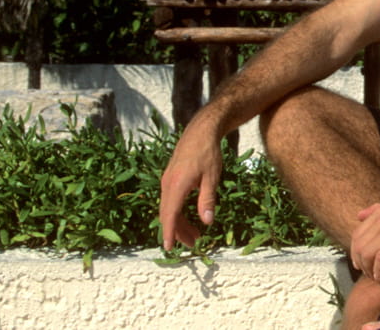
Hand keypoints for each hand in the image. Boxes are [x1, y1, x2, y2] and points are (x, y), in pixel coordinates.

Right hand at [158, 119, 223, 249]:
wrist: (201, 131)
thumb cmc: (208, 153)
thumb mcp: (212, 177)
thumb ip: (207, 200)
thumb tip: (207, 222)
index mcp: (177, 185)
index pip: (170, 215)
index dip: (170, 232)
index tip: (169, 248)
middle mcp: (168, 184)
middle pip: (168, 214)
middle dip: (178, 232)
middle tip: (193, 244)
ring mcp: (167, 181)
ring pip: (169, 208)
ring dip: (179, 223)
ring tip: (195, 235)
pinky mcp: (170, 178)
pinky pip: (170, 201)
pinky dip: (178, 212)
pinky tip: (189, 218)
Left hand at [350, 202, 379, 282]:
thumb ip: (378, 211)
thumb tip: (359, 216)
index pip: (357, 235)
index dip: (355, 253)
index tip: (360, 264)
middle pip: (360, 246)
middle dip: (361, 263)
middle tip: (368, 273)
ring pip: (368, 254)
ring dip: (369, 269)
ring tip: (375, 276)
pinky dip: (379, 271)